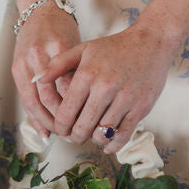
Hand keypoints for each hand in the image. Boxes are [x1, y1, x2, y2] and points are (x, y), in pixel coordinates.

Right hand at [12, 1, 81, 136]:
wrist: (40, 9)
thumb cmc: (62, 30)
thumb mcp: (75, 47)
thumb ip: (76, 74)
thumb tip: (84, 111)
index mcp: (58, 47)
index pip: (68, 87)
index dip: (76, 109)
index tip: (87, 123)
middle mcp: (38, 54)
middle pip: (48, 97)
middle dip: (61, 120)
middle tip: (74, 134)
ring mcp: (24, 61)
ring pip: (34, 101)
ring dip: (47, 122)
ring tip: (60, 134)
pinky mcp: (16, 67)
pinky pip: (25, 97)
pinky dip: (34, 116)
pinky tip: (44, 130)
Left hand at [40, 20, 177, 149]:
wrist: (150, 43)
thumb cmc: (114, 47)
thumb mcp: (84, 49)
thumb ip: (58, 64)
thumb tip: (38, 80)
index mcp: (87, 74)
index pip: (66, 112)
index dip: (60, 127)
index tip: (60, 130)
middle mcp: (105, 88)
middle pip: (82, 127)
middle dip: (74, 136)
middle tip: (73, 136)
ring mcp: (124, 99)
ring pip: (101, 134)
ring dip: (93, 140)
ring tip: (90, 135)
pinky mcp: (140, 108)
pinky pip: (123, 136)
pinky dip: (112, 145)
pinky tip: (107, 144)